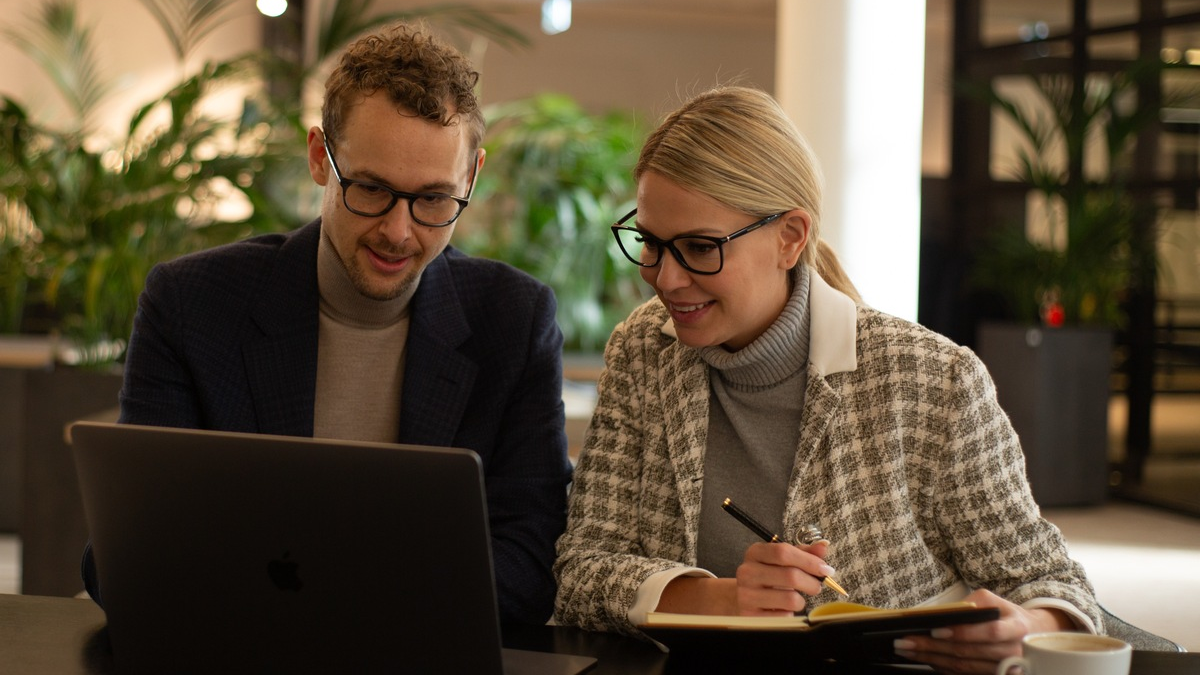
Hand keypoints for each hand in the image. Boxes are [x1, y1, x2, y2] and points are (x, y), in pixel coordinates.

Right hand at [734, 541, 832, 615]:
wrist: (743, 598)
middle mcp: (747, 572)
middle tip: (816, 586)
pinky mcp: (750, 616)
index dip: (809, 561)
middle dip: (812, 582)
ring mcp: (746, 595)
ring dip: (801, 601)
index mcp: (755, 553)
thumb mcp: (782, 560)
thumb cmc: (768, 576)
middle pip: (791, 576)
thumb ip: (804, 552)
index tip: (825, 569)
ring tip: (795, 598)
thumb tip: (823, 545)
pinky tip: (783, 609)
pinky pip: (784, 617)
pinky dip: (790, 614)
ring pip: (791, 599)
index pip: (783, 552)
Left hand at [892, 588, 1076, 673]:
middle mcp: (1013, 653)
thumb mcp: (993, 601)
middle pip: (970, 653)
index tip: (935, 629)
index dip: (963, 633)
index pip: (990, 632)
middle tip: (906, 641)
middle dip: (933, 646)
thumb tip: (939, 614)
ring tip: (908, 650)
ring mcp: (1004, 670)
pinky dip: (942, 667)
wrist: (1030, 636)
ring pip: (964, 667)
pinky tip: (925, 659)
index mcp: (1016, 628)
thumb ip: (970, 605)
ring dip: (932, 659)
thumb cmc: (1006, 614)